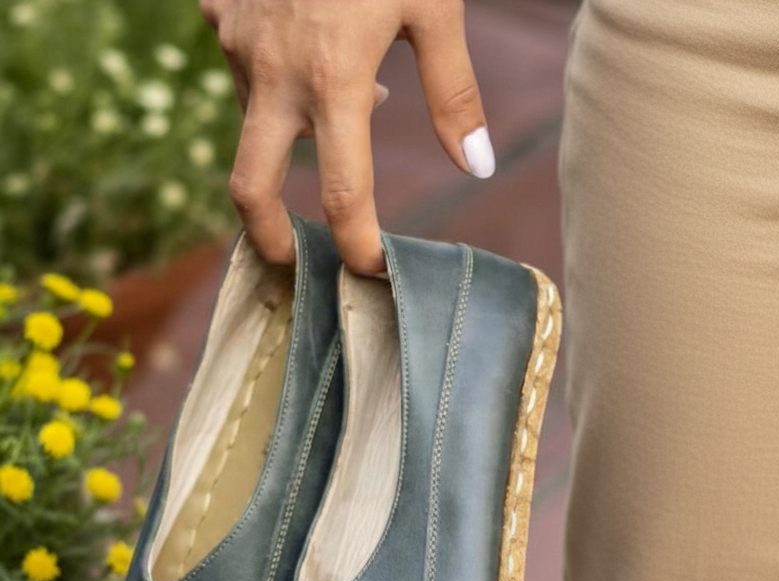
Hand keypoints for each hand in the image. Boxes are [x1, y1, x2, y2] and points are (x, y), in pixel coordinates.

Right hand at [199, 0, 493, 273]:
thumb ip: (454, 95)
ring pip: (254, 118)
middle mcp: (273, 71)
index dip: (358, 244)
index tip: (371, 271)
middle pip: (248, 185)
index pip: (343, 193)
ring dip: (292, 127)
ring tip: (345, 87)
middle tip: (290, 259)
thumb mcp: (433, 8)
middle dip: (265, 235)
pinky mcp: (220, 12)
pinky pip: (244, 68)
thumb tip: (474, 168)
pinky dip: (278, 79)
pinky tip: (312, 45)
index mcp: (334, 78)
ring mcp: (237, 41)